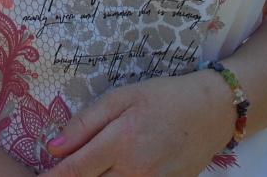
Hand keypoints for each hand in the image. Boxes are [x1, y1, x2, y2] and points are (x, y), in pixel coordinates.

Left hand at [39, 73, 233, 176]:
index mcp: (120, 141)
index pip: (74, 170)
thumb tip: (54, 147)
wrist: (212, 111)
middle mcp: (135, 169)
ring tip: (85, 173)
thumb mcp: (122, 98)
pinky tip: (113, 174)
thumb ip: (86, 122)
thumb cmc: (164, 98)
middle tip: (59, 174)